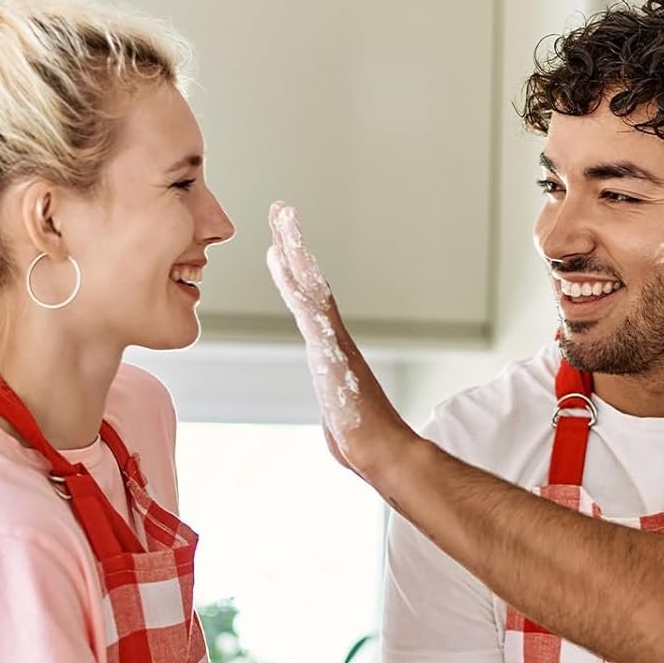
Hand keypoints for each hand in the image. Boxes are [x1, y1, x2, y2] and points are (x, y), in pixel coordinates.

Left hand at [265, 200, 414, 483]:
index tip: (282, 244)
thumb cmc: (366, 442)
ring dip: (294, 248)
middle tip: (280, 210)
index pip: (310, 303)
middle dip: (293, 245)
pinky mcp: (329, 348)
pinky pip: (309, 304)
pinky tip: (283, 255)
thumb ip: (339, 410)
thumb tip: (340, 419)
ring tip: (281, 217)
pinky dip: (297, 278)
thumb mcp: (342, 419)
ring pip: (310, 284)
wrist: (383, 452)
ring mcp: (332, 341)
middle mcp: (333, 338)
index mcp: (332, 351)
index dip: (295, 273)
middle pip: (310, 282)